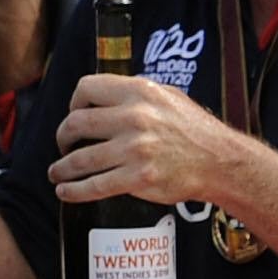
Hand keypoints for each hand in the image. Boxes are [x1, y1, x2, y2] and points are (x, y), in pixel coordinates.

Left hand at [51, 74, 248, 207]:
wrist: (221, 162)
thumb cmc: (193, 129)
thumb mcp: (168, 96)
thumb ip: (133, 94)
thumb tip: (97, 96)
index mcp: (140, 92)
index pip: (87, 88)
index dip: (74, 102)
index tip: (74, 114)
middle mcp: (135, 118)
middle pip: (75, 123)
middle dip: (63, 137)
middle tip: (64, 146)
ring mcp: (135, 149)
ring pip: (79, 158)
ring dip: (61, 168)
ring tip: (56, 172)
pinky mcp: (138, 178)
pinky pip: (93, 186)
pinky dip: (73, 190)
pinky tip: (65, 191)